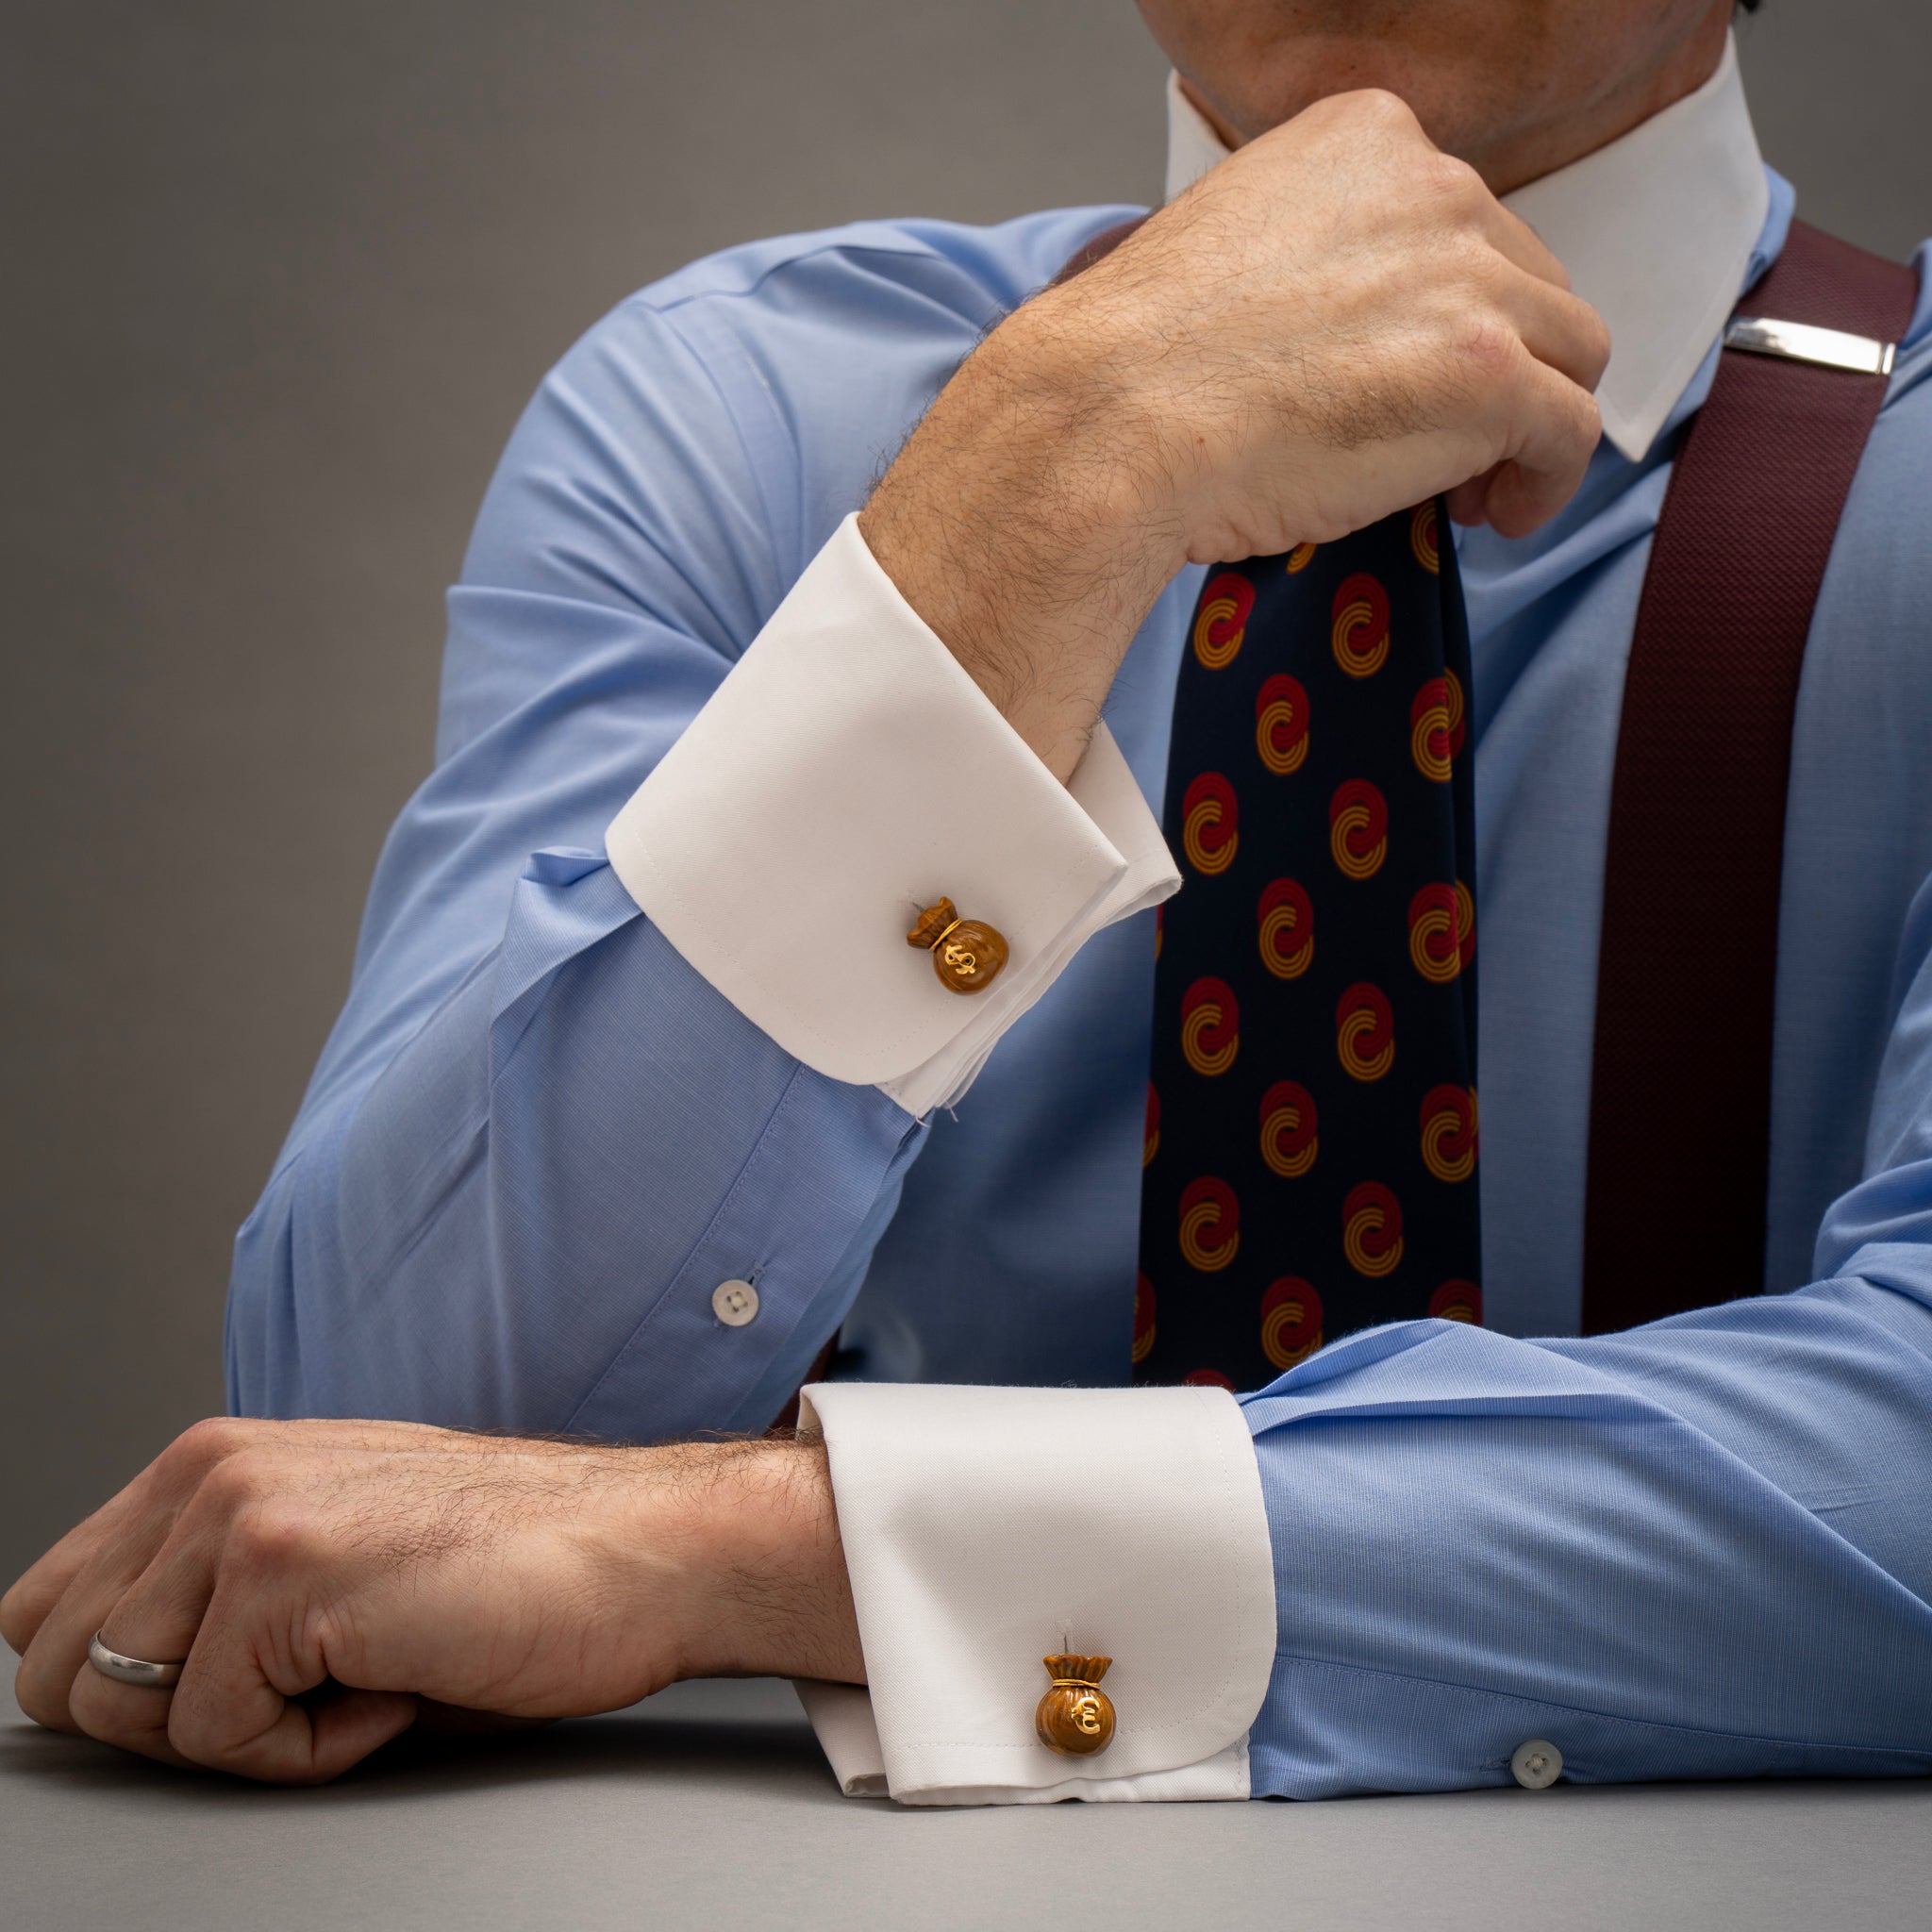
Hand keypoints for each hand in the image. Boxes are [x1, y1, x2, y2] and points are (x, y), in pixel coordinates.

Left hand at [2, 1416, 861, 1782]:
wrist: (644, 1552)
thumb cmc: (513, 1569)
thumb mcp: (339, 1553)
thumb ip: (220, 1586)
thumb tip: (121, 1679)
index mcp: (217, 1459)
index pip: (46, 1604)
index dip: (126, 1683)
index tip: (236, 1693)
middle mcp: (212, 1468)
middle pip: (50, 1663)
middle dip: (162, 1716)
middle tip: (294, 1694)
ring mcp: (242, 1511)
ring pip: (116, 1704)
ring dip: (238, 1731)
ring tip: (355, 1678)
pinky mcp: (283, 1572)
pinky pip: (217, 1739)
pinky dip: (309, 1750)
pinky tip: (398, 1681)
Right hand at [861, 88, 1609, 780]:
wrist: (1113, 419)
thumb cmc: (1139, 361)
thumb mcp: (1231, 243)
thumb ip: (1314, 255)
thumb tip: (1350, 332)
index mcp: (1365, 137)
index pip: (1461, 220)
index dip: (1453, 307)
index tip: (1417, 368)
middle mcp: (1436, 185)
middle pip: (1529, 280)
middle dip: (1499, 364)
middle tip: (1445, 446)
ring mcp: (1470, 279)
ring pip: (1570, 350)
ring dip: (1530, 422)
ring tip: (1472, 491)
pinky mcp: (1489, 374)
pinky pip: (1572, 429)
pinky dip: (1549, 480)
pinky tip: (1499, 514)